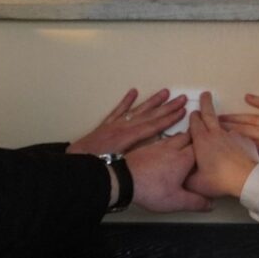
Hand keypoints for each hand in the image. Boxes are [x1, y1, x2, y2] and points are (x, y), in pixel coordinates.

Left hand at [67, 88, 187, 155]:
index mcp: (128, 138)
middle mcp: (123, 127)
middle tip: (182, 98)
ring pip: (137, 110)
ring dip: (151, 101)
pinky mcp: (106, 125)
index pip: (153, 126)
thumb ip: (135, 157)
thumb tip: (152, 153)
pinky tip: (134, 91)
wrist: (76, 161)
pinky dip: (126, 101)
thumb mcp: (120, 164)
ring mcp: (115, 124)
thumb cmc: (98, 166)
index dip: (169, 119)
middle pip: (150, 116)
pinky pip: (118, 111)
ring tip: (165, 92)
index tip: (182, 111)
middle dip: (167, 108)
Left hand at [124, 133, 206, 213]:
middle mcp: (172, 148)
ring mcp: (158, 146)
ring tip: (188, 140)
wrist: (122, 179)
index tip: (215, 145)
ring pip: (175, 136)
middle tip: (203, 137)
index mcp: (183, 158)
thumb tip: (210, 203)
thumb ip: (196, 202)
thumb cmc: (150, 189)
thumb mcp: (176, 201)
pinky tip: (166, 147)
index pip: (201, 146)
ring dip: (183, 137)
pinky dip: (168, 141)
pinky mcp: (147, 148)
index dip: (208, 145)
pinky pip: (162, 139)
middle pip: (189, 136)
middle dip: (197, 136)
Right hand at [188, 92, 258, 199]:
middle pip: (209, 114)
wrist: (246, 179)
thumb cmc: (220, 180)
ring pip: (224, 124)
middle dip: (206, 103)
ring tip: (218, 121)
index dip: (193, 116)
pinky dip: (233, 136)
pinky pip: (237, 135)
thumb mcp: (195, 182)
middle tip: (205, 95)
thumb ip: (185, 177)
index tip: (193, 112)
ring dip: (220, 120)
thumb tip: (181, 176)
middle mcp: (216, 134)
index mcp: (202, 141)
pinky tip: (233, 143)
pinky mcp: (245, 140)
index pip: (195, 123)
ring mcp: (232, 136)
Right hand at [218, 94, 258, 179]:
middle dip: (226, 126)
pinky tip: (250, 98)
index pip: (240, 140)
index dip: (225, 138)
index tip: (213, 137)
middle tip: (212, 124)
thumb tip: (250, 164)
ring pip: (254, 117)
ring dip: (238, 116)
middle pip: (243, 127)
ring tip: (224, 115)